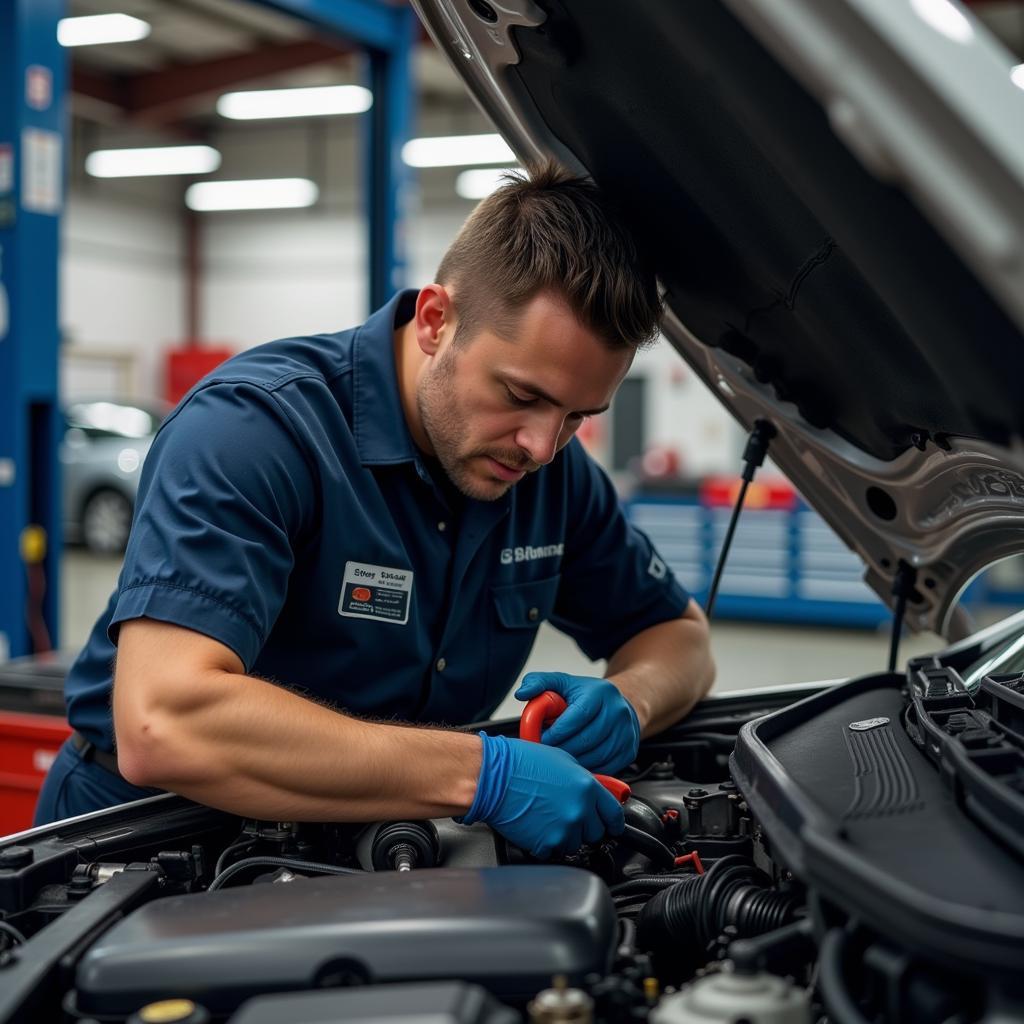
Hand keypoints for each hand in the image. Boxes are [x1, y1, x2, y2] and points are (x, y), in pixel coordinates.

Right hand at [460, 733, 624, 859]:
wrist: (493, 776)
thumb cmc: (520, 763)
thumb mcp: (562, 760)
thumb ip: (583, 780)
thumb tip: (592, 793)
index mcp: (587, 788)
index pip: (614, 814)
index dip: (613, 821)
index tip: (611, 825)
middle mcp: (579, 810)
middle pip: (595, 833)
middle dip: (585, 827)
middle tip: (568, 816)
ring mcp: (563, 830)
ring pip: (575, 845)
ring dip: (565, 836)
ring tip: (547, 819)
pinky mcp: (545, 844)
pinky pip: (552, 851)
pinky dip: (545, 843)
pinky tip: (535, 826)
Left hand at [516, 671, 640, 774]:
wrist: (618, 703)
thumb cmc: (584, 695)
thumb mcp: (561, 682)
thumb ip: (538, 683)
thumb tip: (521, 693)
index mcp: (599, 692)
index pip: (576, 717)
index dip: (556, 732)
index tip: (541, 740)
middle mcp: (617, 711)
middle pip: (586, 740)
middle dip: (562, 750)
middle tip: (547, 754)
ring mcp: (627, 732)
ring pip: (596, 756)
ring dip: (574, 762)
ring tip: (560, 759)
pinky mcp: (630, 750)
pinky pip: (606, 767)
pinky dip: (589, 769)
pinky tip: (576, 764)